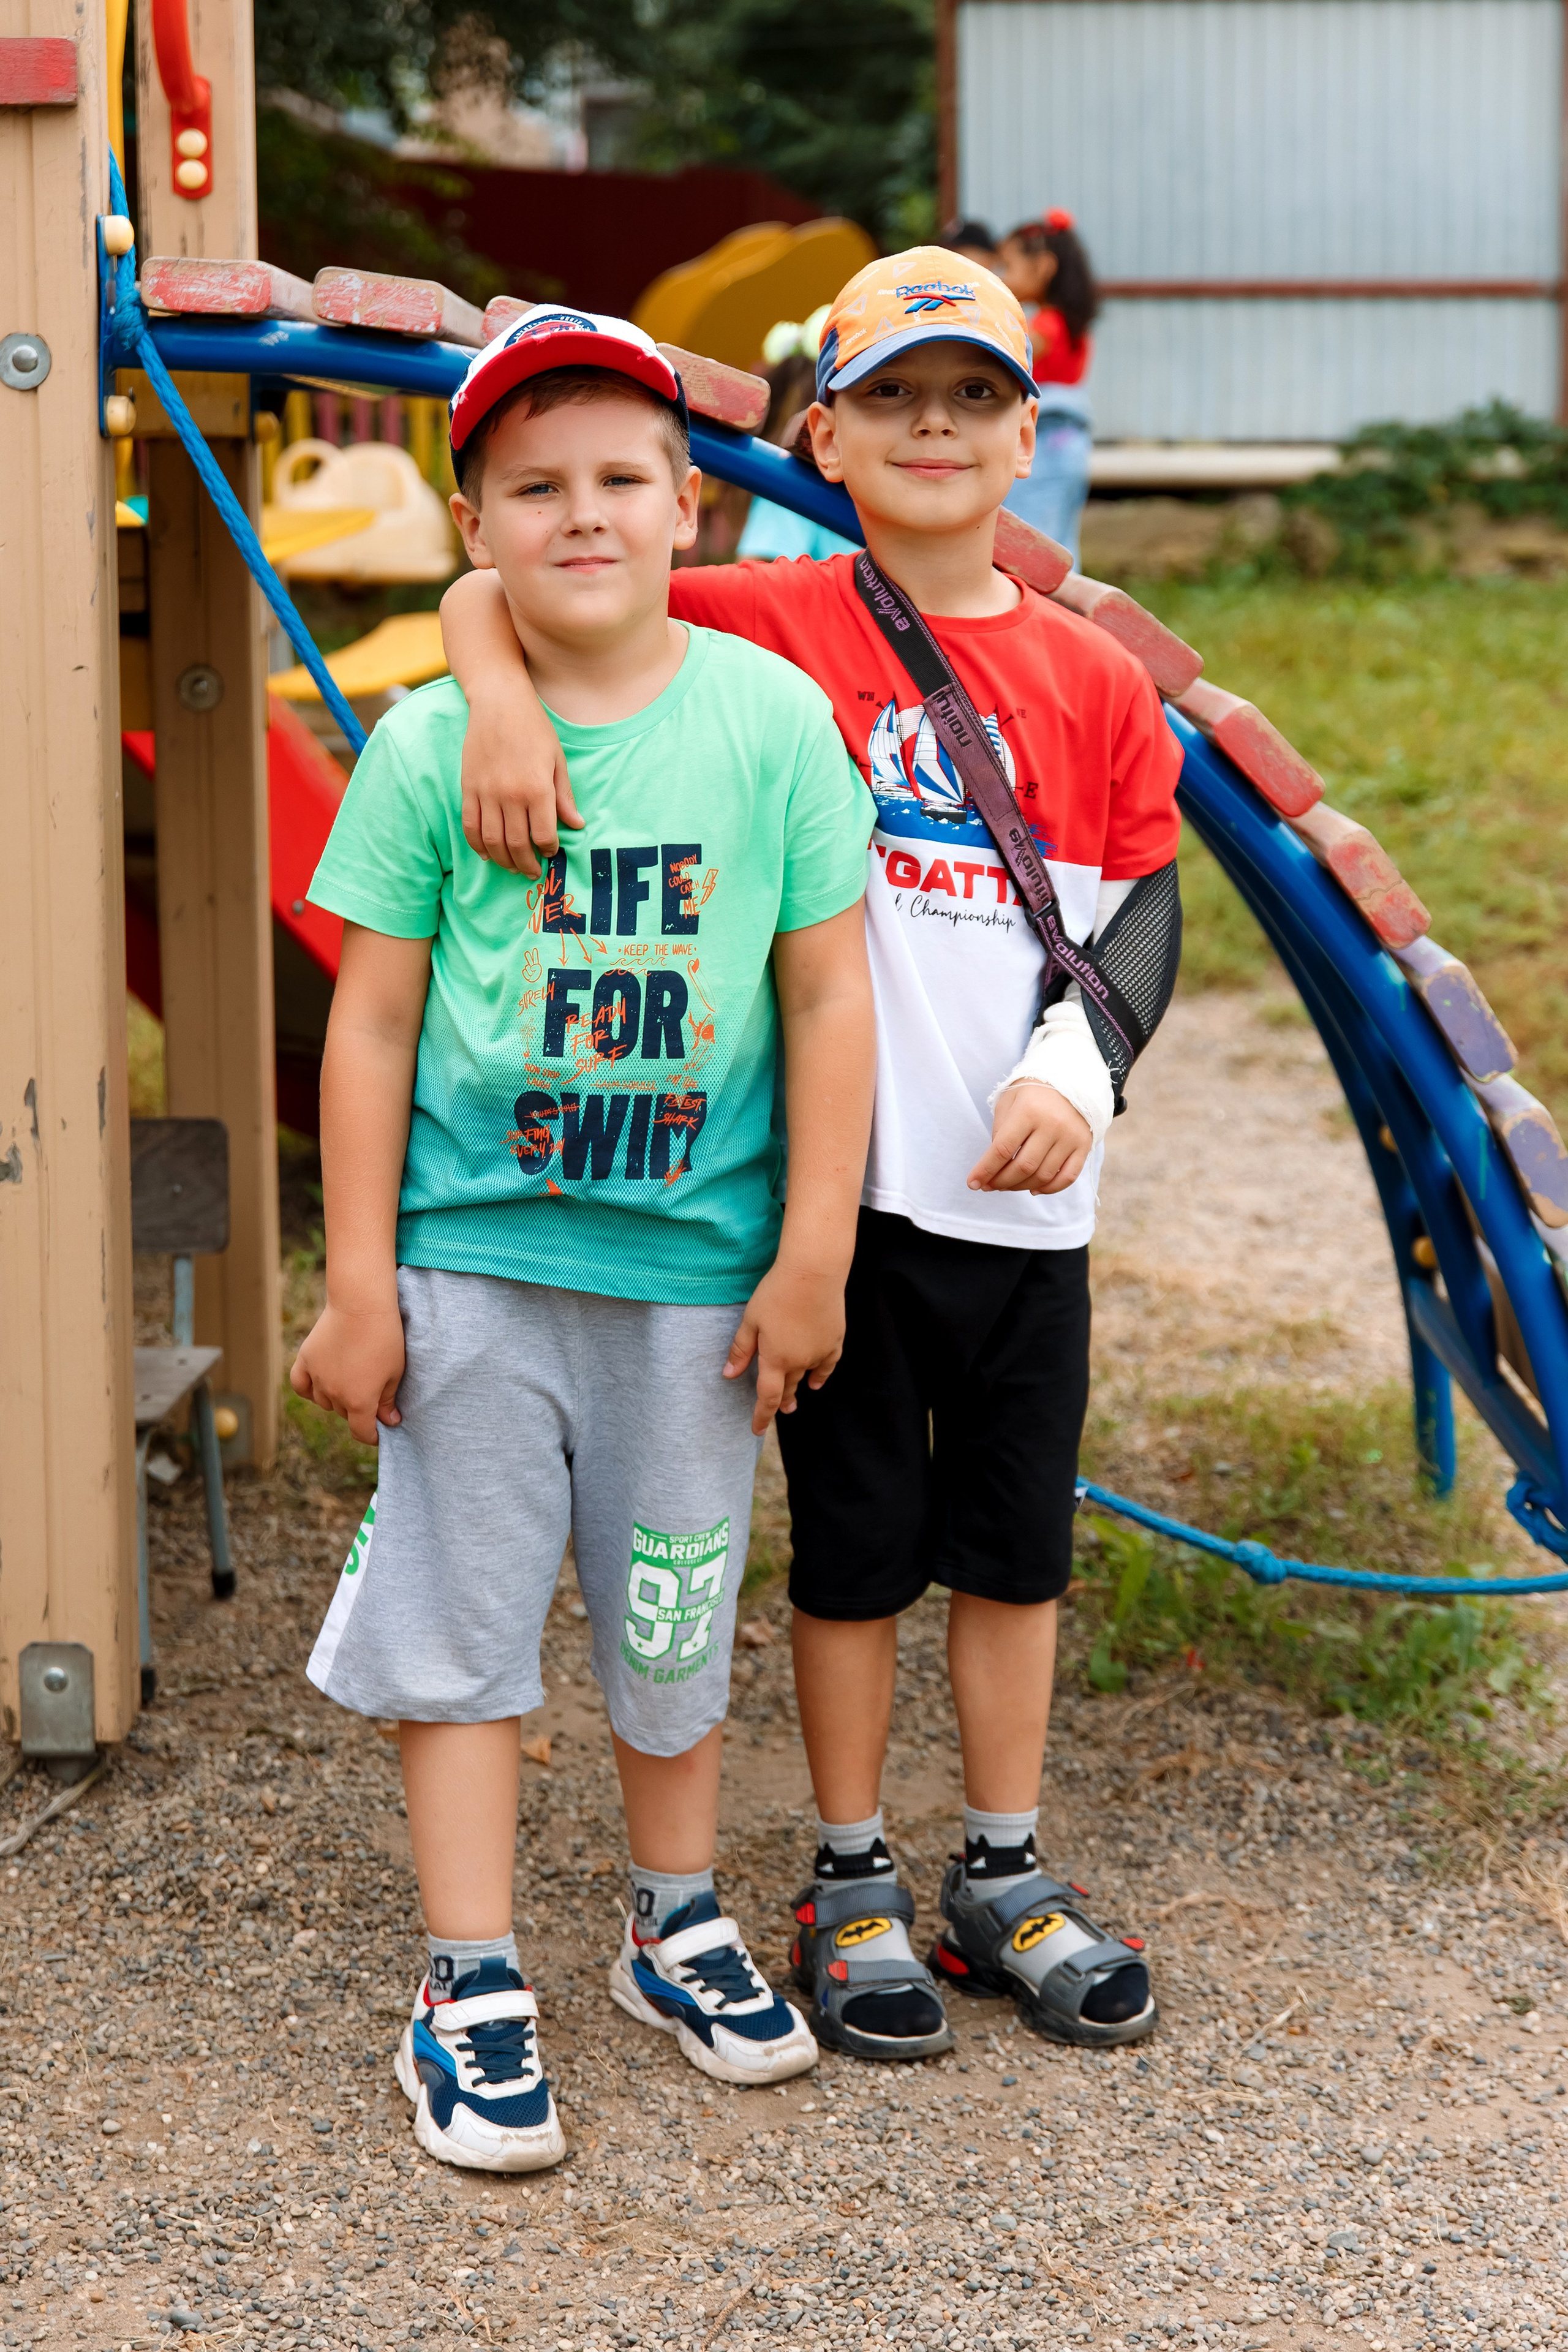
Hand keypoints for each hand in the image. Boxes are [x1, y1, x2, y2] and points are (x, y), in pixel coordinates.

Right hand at [289, 1300, 405, 1444]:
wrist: (361, 1305)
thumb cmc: (385, 1338)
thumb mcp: (395, 1372)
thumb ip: (388, 1400)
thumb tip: (389, 1421)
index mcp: (358, 1402)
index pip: (361, 1432)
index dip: (372, 1435)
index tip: (379, 1433)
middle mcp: (333, 1394)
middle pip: (344, 1413)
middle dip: (358, 1410)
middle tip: (371, 1392)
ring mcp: (316, 1377)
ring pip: (324, 1401)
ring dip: (337, 1398)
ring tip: (350, 1380)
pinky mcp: (305, 1359)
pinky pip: (300, 1385)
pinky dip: (309, 1389)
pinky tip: (320, 1384)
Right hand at [459, 692, 583, 876]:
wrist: (499, 702)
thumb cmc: (534, 729)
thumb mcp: (557, 761)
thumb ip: (564, 797)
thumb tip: (577, 825)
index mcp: (537, 789)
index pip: (544, 834)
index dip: (549, 849)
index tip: (551, 852)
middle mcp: (511, 795)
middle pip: (517, 844)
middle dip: (526, 864)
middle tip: (532, 871)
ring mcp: (486, 792)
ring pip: (492, 841)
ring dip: (503, 860)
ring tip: (512, 867)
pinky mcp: (468, 788)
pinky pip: (470, 826)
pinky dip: (477, 845)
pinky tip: (487, 854)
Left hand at [722, 1259, 846, 1433]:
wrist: (813, 1273)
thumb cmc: (776, 1293)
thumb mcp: (751, 1321)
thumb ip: (741, 1350)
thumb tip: (729, 1375)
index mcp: (775, 1359)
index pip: (767, 1398)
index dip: (761, 1417)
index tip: (756, 1431)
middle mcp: (799, 1362)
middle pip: (788, 1389)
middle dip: (781, 1402)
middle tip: (779, 1410)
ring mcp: (820, 1352)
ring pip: (806, 1377)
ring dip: (798, 1388)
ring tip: (794, 1398)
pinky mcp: (834, 1340)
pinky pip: (827, 1366)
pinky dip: (821, 1375)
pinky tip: (816, 1381)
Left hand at [967, 1081, 1092, 1195]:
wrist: (1069, 1080)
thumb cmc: (1032, 1093)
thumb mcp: (1008, 1103)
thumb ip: (1000, 1132)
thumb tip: (994, 1167)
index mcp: (1028, 1111)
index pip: (1002, 1149)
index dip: (985, 1170)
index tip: (973, 1183)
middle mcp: (1052, 1125)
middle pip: (1023, 1167)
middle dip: (1001, 1182)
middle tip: (990, 1185)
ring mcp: (1070, 1137)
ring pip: (1043, 1176)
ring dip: (1021, 1187)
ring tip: (1008, 1185)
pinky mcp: (1083, 1145)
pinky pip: (1067, 1177)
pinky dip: (1049, 1189)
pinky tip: (1034, 1189)